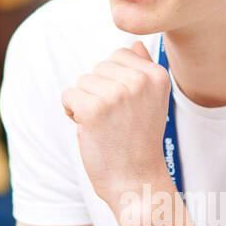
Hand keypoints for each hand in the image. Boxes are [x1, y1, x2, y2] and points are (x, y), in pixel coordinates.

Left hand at [61, 40, 170, 208]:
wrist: (136, 181)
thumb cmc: (140, 143)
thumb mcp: (152, 102)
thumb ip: (143, 70)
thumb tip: (135, 44)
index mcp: (156, 75)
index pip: (119, 56)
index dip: (114, 82)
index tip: (127, 108)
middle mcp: (139, 81)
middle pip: (98, 68)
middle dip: (99, 92)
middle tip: (115, 121)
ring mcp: (117, 94)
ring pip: (82, 82)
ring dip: (85, 103)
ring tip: (105, 127)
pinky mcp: (94, 109)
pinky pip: (68, 95)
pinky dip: (72, 112)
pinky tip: (90, 130)